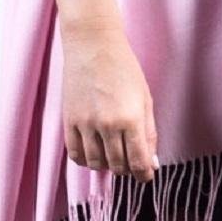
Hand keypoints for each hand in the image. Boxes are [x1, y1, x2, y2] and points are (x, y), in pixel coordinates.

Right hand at [60, 17, 158, 182]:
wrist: (93, 45)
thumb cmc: (124, 68)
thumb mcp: (145, 98)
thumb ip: (149, 132)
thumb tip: (152, 163)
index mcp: (131, 118)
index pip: (139, 162)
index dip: (145, 174)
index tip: (147, 175)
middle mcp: (107, 125)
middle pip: (118, 166)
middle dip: (128, 170)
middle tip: (131, 162)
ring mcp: (86, 124)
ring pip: (96, 164)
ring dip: (107, 166)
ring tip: (113, 154)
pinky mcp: (69, 121)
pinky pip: (75, 154)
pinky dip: (86, 160)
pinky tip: (95, 152)